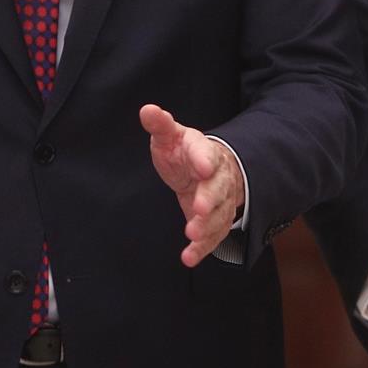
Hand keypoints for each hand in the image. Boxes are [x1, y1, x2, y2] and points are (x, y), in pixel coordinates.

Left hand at [140, 105, 245, 267]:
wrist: (205, 171)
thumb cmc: (184, 152)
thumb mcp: (171, 136)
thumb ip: (160, 125)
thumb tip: (146, 110)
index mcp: (204, 152)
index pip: (207, 154)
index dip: (205, 160)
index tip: (202, 167)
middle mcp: (218, 177)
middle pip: (218, 189)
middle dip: (209, 200)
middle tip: (198, 209)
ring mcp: (220, 201)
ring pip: (219, 215)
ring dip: (207, 227)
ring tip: (192, 236)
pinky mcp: (215, 221)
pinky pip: (213, 236)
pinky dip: (203, 248)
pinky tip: (188, 257)